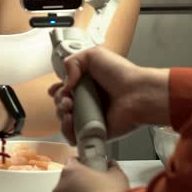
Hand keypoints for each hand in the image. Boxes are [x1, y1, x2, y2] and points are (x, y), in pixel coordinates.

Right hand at [49, 45, 169, 139]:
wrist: (136, 93)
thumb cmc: (120, 73)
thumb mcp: (93, 55)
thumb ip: (72, 62)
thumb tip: (64, 83)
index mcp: (87, 84)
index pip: (65, 89)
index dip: (57, 90)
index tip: (55, 89)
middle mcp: (87, 101)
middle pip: (62, 104)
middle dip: (59, 100)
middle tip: (67, 99)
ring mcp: (89, 118)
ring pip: (65, 120)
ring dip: (61, 114)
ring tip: (69, 108)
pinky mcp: (93, 132)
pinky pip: (74, 136)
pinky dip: (67, 130)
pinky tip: (70, 121)